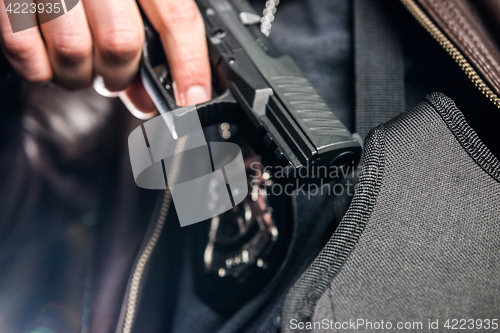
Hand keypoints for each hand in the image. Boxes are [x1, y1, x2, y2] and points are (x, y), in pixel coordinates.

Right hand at [0, 0, 211, 113]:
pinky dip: (42, 70)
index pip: (176, 17)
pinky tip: (49, 55)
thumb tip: (149, 97)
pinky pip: (27, 55)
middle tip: (115, 73)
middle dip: (121, 75)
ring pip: (74, 53)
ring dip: (81, 75)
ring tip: (81, 60)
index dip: (189, 64)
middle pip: (122, 44)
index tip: (194, 100)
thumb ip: (144, 37)